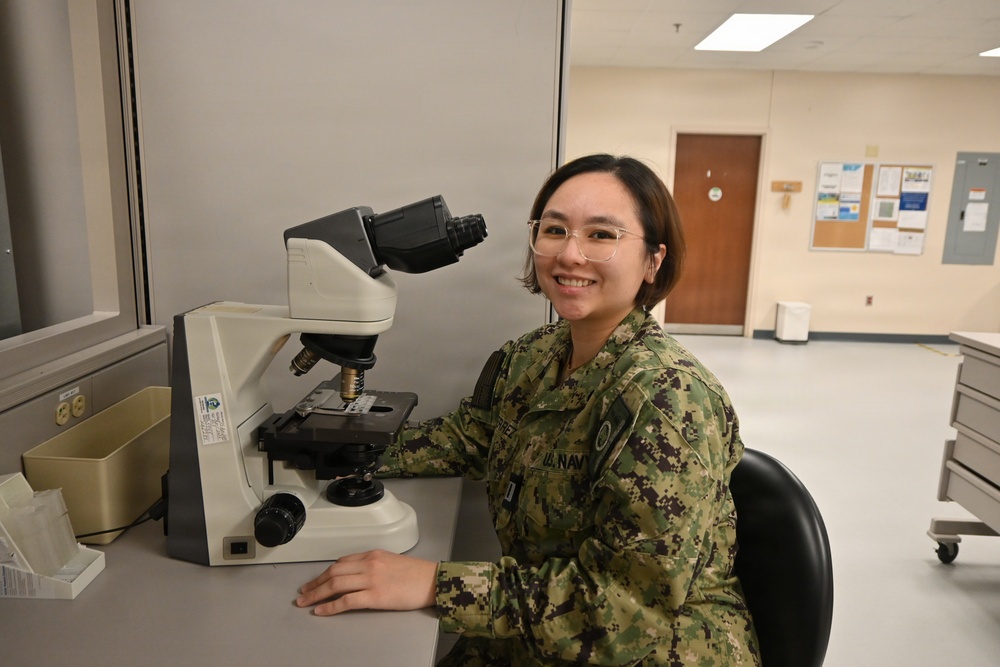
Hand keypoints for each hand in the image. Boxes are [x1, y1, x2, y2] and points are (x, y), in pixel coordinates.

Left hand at [295, 549, 437, 615]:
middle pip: (333, 573)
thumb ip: (372, 564)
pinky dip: (331, 606)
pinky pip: (346, 601)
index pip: (341, 562)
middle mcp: (369, 564)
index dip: (324, 573)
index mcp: (372, 555)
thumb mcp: (391, 561)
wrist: (433, 580)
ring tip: (306, 602)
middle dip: (315, 584)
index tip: (315, 581)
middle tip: (303, 593)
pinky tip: (321, 610)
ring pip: (336, 584)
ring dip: (317, 594)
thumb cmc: (416, 573)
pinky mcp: (375, 596)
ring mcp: (371, 579)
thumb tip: (355, 574)